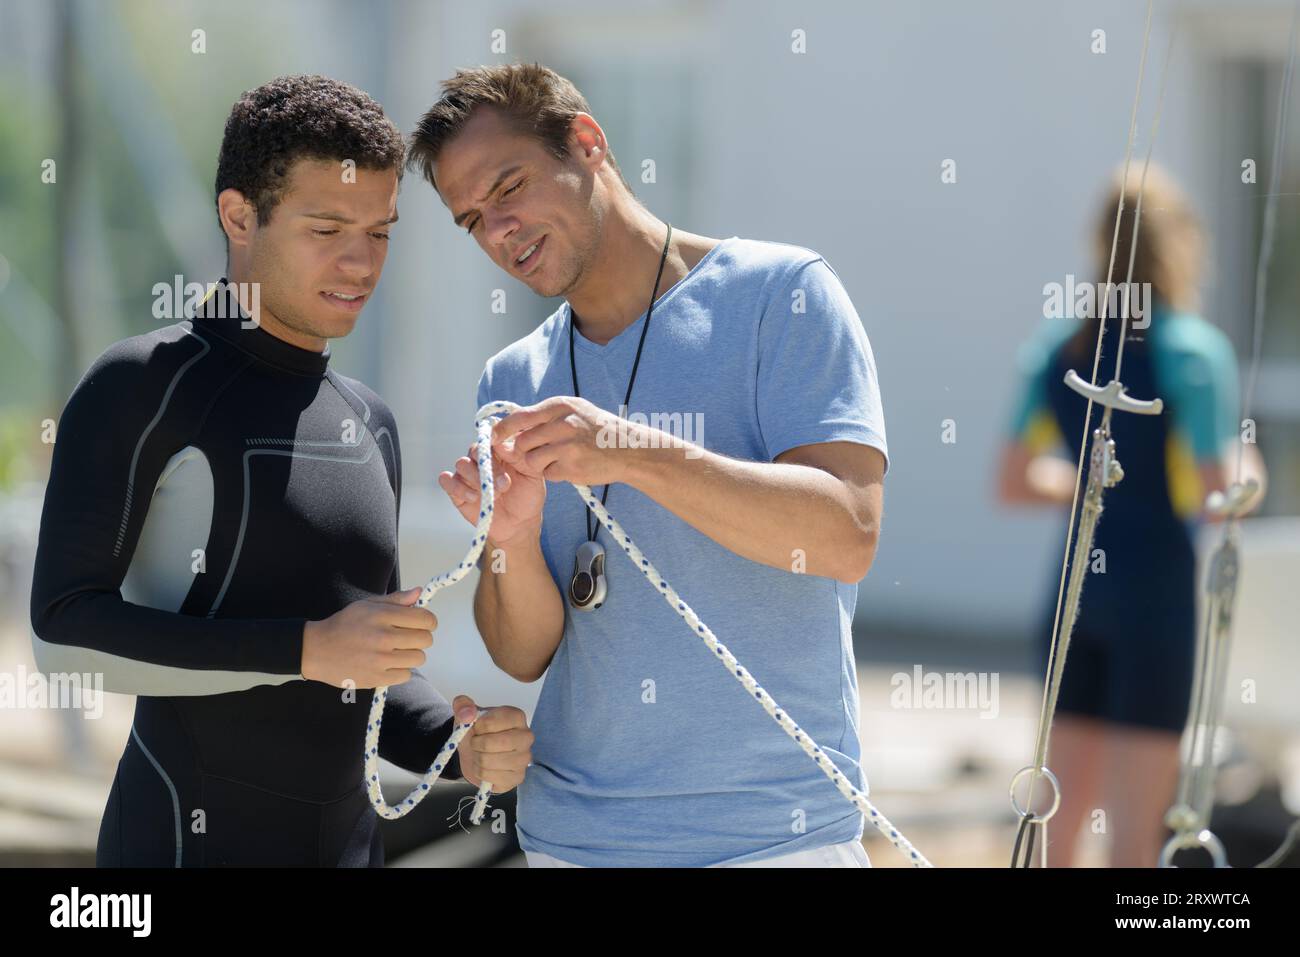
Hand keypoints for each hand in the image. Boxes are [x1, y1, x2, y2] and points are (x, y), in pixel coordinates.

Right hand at [300, 587, 434, 688]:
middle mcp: (383, 637)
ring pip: (419, 658)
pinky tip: (388, 664)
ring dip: (411, 654)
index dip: (428, 621)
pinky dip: (401, 670)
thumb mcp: (366, 605)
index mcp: (382, 615)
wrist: (317, 650)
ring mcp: (380, 660)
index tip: (422, 624)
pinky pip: (406, 675)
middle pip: (425, 640)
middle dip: (420, 638)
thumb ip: (395, 600)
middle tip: (406, 638)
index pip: (425, 619)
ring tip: (396, 651)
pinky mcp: (376, 678)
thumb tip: (419, 593)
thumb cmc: (344, 624)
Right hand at [438, 438, 545, 546]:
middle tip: (504, 483)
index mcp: (500, 450)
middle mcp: (482, 459)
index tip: (499, 447)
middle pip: (475, 449)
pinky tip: (473, 497)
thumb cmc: (528, 496)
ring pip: (461, 464)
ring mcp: (468, 474)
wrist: (520, 525)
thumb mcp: (533, 474)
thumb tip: (502, 443)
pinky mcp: (456, 490)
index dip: (493, 439)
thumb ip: (521, 456)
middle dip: (489, 466)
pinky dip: (458, 487)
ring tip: (494, 495)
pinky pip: (446, 480)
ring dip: (476, 479)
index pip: (491, 436)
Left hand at [452, 694, 532, 793]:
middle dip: (475, 744)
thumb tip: (467, 714)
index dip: (476, 727)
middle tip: (476, 743)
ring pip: (487, 761)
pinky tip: (485, 767)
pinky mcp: (517, 777)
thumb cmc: (477, 731)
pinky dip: (480, 773)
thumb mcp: (466, 714)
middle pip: (489, 744)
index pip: (488, 723)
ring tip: (480, 754)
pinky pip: (489, 777)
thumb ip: (463, 705)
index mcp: (516, 716)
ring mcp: (524, 759)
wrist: (477, 752)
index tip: (477, 728)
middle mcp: (526, 737)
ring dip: (476, 759)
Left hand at [491, 396, 633, 485]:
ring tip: (556, 459)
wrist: (628, 449)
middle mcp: (562, 423)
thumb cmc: (597, 429)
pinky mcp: (572, 467)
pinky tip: (569, 467)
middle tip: (536, 453)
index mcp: (559, 406)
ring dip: (538, 464)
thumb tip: (511, 423)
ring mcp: (567, 446)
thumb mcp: (573, 411)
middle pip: (521, 443)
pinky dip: (554, 474)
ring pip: (531, 461)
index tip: (493, 438)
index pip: (519, 418)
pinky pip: (547, 474)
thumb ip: (545, 416)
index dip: (502, 430)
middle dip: (523, 452)